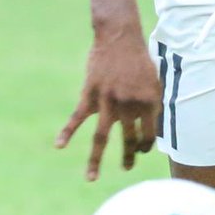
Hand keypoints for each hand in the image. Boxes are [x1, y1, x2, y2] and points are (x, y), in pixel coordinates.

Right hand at [55, 27, 163, 179]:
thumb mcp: (155, 81)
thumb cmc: (139, 59)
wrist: (119, 36)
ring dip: (96, 160)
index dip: (146, 144)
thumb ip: (153, 104)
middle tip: (128, 167)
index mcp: (148, 103)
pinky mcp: (90, 95)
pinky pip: (77, 118)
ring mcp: (108, 102)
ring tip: (91, 178)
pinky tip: (59, 146)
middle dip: (129, 156)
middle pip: (128, 139)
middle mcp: (128, 106)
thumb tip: (154, 127)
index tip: (142, 147)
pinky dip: (66, 132)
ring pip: (101, 137)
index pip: (149, 135)